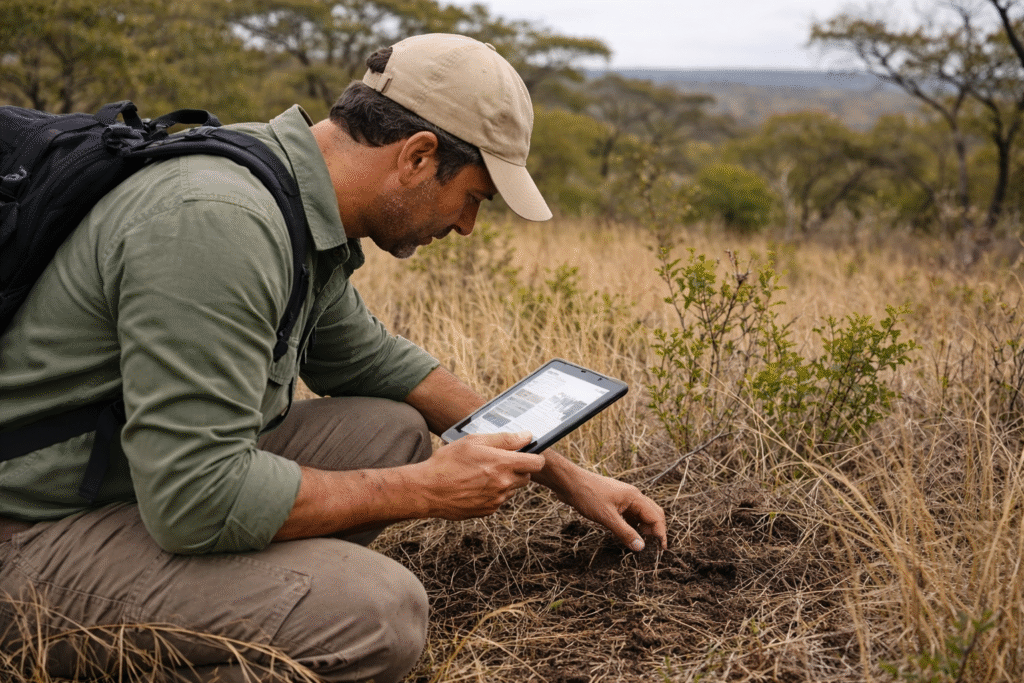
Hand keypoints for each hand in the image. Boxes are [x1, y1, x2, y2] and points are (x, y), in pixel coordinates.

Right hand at [414, 431, 544, 519]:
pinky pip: (499, 500)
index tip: (528, 454)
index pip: (537, 463)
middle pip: (526, 477)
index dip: (535, 457)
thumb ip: (504, 439)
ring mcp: (497, 499)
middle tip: (497, 462)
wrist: (428, 490)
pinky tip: (475, 486)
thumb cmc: (448, 462)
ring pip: (512, 489)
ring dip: (505, 481)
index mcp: (503, 464)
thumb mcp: (474, 441)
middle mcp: (504, 484)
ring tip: (482, 474)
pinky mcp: (488, 510)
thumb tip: (526, 436)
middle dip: (518, 469)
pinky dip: (493, 493)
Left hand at [558, 469, 667, 551]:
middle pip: (652, 514)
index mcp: (635, 497)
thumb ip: (625, 532)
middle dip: (655, 530)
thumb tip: (641, 547)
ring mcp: (623, 498)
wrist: (569, 482)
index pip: (656, 517)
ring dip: (643, 528)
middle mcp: (632, 496)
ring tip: (640, 544)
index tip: (660, 550)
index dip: (660, 534)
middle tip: (653, 548)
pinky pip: (629, 514)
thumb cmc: (587, 495)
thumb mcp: (607, 517)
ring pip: (640, 515)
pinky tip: (627, 534)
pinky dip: (632, 525)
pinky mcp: (614, 502)